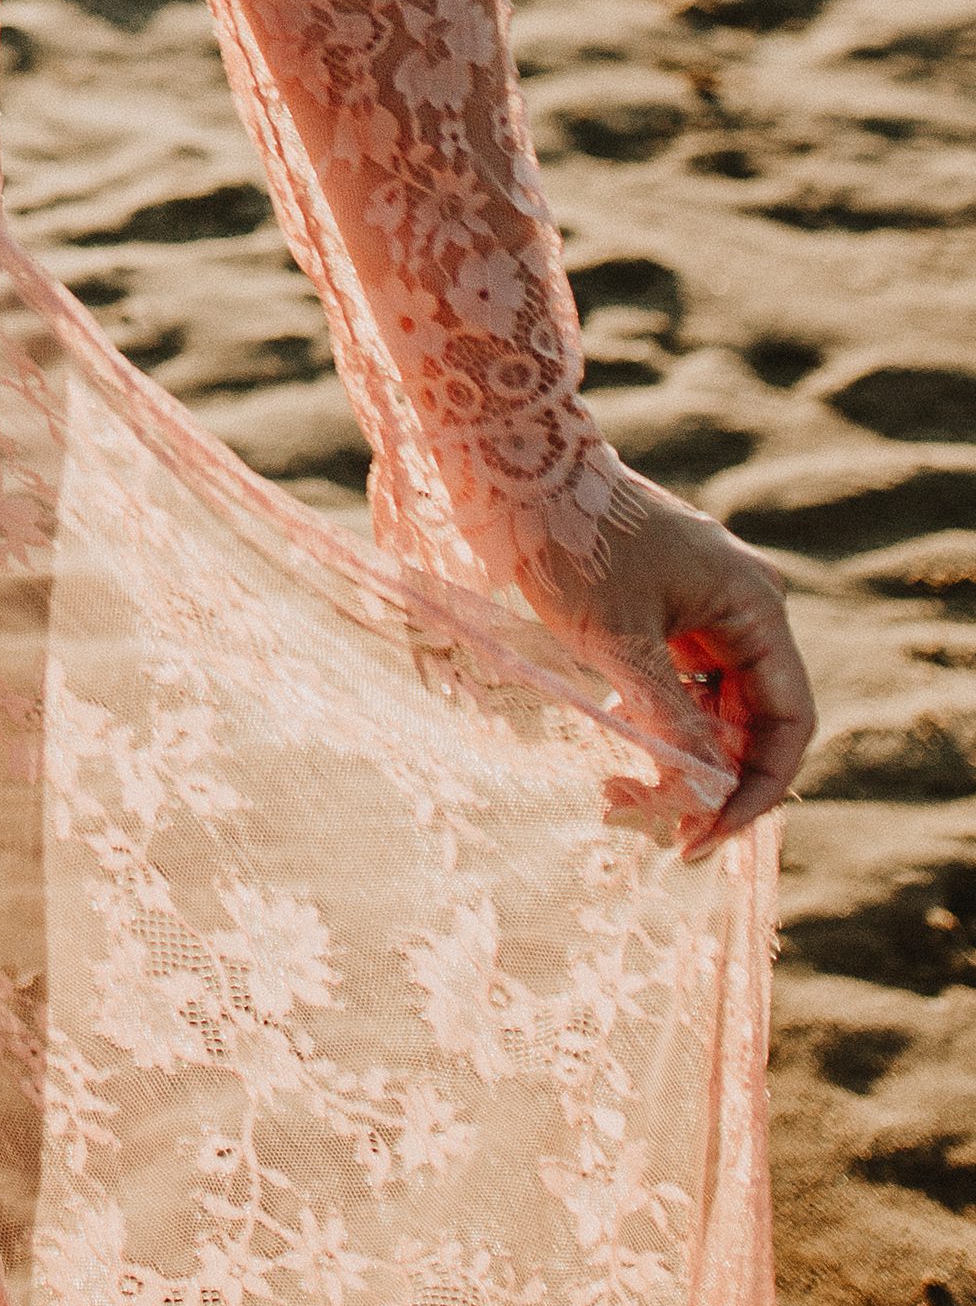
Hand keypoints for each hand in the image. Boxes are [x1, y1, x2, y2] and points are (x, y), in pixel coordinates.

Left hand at [512, 467, 815, 859]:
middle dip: (707, 782)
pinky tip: (618, 754)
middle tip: (653, 829)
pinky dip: (656, 725)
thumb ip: (669, 721)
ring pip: (713, 711)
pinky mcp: (670, 612)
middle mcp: (746, 609)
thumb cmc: (573, 543)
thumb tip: (702, 797)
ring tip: (618, 798)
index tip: (707, 837)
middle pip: (750, 723)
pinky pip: (682, 687)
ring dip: (676, 760)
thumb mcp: (620, 643)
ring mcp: (708, 608)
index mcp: (755, 607)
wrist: (519, 467)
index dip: (755, 790)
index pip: (785, 723)